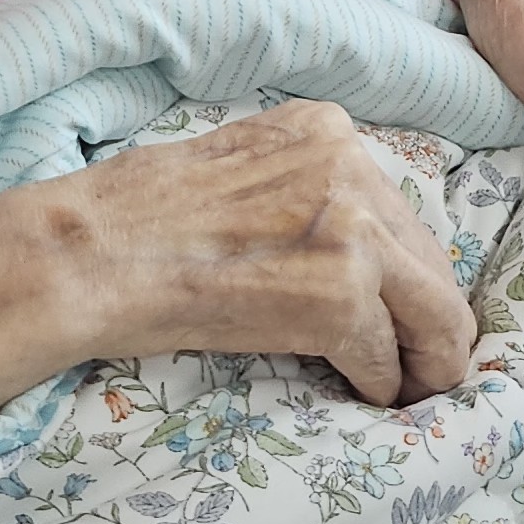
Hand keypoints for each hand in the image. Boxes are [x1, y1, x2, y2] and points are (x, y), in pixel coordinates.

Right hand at [0, 99, 476, 457]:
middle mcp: (352, 164)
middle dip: (430, 322)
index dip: (405, 271)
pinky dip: (379, 386)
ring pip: (434, 312)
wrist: (89, 253)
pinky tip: (358, 395)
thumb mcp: (239, 167)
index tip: (401, 310)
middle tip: (422, 369)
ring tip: (405, 393)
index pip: (402, 209)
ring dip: (423, 362)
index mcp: (326, 128)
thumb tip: (363, 244)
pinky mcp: (338, 295)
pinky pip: (387, 358)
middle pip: (431, 261)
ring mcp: (351, 228)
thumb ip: (308, 188)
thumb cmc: (139, 216)